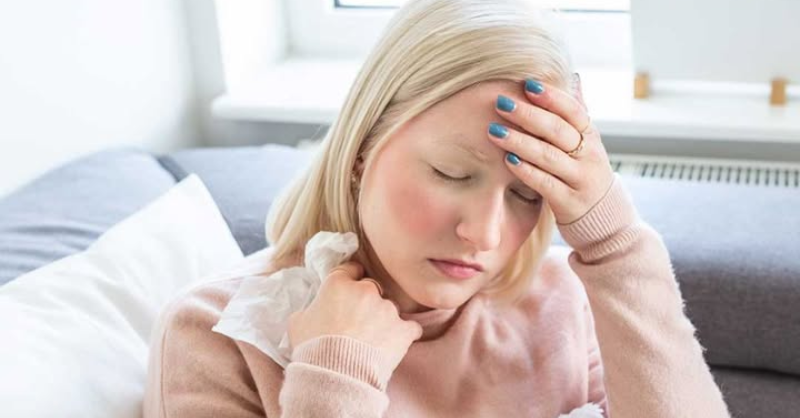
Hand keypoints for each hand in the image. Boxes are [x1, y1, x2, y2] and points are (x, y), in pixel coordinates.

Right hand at [287, 261, 422, 371]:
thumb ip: (311, 308)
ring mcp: (387, 309)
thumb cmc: (312, 349)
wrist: (336, 375)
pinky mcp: (403, 329)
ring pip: (388, 308)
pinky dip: (404, 335)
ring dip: (382, 320)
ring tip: (371, 341)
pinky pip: (410, 327)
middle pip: (370, 288)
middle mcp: (366, 290)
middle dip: (365, 301)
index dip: (350, 278)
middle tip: (356, 322)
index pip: (350, 269)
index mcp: (339, 284)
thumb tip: (317, 310)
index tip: (349, 288)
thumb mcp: (298, 322)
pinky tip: (394, 345)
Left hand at [488, 77, 614, 224]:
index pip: (573, 111)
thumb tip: (574, 78)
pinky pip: (545, 184)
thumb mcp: (587, 144)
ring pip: (549, 156)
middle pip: (557, 131)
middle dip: (528, 115)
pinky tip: (508, 160)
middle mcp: (589, 155)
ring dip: (520, 141)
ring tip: (494, 131)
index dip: (551, 97)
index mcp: (590, 136)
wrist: (603, 217)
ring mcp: (580, 179)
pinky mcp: (568, 202)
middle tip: (501, 103)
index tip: (527, 84)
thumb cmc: (584, 172)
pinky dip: (526, 171)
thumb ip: (576, 115)